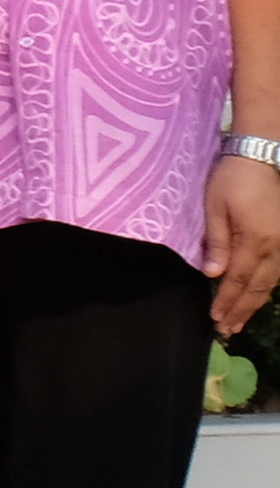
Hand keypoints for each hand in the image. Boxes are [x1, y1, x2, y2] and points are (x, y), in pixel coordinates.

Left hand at [211, 153, 279, 334]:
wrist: (261, 157)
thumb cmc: (232, 180)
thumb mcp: (215, 208)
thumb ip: (217, 243)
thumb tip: (213, 275)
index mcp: (256, 240)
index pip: (238, 279)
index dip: (227, 301)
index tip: (215, 319)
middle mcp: (276, 246)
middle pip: (258, 287)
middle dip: (242, 310)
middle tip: (226, 330)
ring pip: (270, 283)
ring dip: (254, 303)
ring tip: (239, 321)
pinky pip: (277, 271)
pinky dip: (265, 288)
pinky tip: (256, 298)